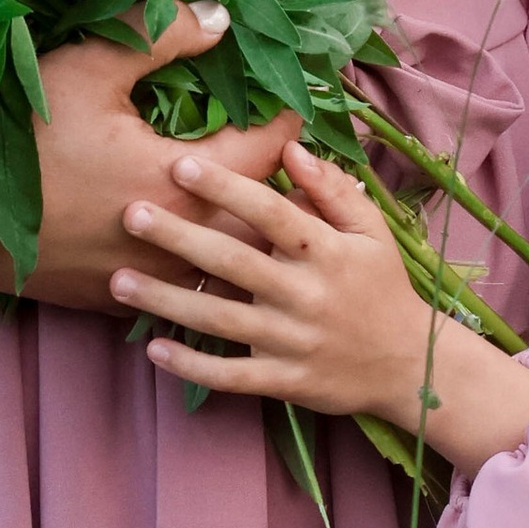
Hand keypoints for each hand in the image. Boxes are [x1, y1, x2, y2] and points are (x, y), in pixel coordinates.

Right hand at [16, 1, 303, 310]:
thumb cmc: (25, 135)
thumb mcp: (92, 67)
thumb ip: (163, 35)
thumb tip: (222, 17)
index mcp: (187, 183)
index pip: (267, 150)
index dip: (287, 119)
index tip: (297, 99)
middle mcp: (184, 243)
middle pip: (261, 219)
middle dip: (277, 184)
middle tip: (286, 154)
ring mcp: (153, 281)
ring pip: (224, 265)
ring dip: (242, 233)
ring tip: (252, 204)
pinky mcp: (118, 300)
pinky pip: (179, 290)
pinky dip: (197, 267)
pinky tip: (192, 246)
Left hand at [110, 139, 528, 478]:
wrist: (411, 366)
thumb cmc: (383, 287)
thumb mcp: (371, 232)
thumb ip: (331, 189)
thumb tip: (290, 146)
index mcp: (328, 252)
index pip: (272, 213)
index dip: (227, 189)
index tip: (181, 164)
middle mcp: (307, 295)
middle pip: (235, 263)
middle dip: (180, 238)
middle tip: (130, 214)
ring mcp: (293, 342)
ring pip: (221, 321)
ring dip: (167, 302)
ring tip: (118, 281)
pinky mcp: (285, 381)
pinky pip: (232, 376)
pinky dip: (192, 366)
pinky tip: (152, 350)